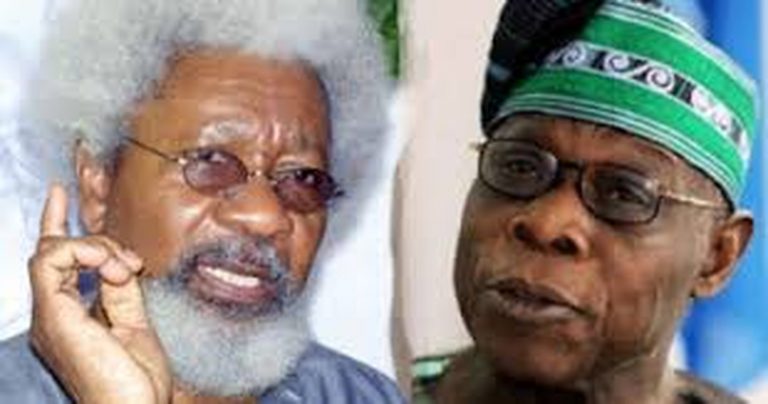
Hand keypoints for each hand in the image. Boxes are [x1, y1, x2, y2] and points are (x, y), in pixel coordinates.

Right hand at [28, 184, 170, 403]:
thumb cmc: (136, 382)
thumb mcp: (134, 325)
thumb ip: (121, 293)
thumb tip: (119, 264)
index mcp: (69, 316)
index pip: (55, 262)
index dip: (55, 223)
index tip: (60, 192)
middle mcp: (53, 314)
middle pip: (54, 251)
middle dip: (95, 240)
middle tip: (131, 263)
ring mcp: (50, 316)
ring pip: (51, 250)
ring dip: (96, 247)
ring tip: (124, 269)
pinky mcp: (53, 315)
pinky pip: (50, 260)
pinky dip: (83, 251)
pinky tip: (111, 266)